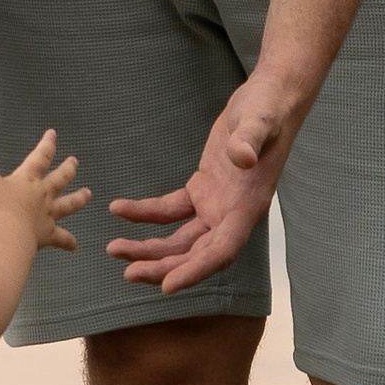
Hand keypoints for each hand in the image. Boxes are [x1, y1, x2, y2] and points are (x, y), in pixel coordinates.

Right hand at [0, 124, 87, 256]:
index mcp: (28, 179)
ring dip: (79, 199)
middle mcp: (42, 195)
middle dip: (68, 169)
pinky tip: (74, 245)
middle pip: (60, 178)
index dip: (47, 144)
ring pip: (68, 204)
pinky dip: (68, 242)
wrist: (8, 235)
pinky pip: (61, 238)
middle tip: (74, 161)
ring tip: (88, 194)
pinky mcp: (47, 234)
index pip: (40, 156)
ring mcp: (47, 215)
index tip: (53, 134)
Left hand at [107, 72, 301, 294]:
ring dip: (150, 248)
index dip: (195, 271)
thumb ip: (250, 139)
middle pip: (195, 254)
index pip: (221, 251)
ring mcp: (217, 204)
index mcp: (247, 207)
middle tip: (128, 273)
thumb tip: (242, 157)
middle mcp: (232, 213)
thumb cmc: (268, 109)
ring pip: (180, 239)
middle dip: (163, 267)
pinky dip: (146, 214)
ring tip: (115, 250)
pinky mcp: (203, 189)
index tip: (167, 286)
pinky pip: (171, 211)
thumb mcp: (260, 120)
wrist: (269, 98)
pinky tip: (120, 210)